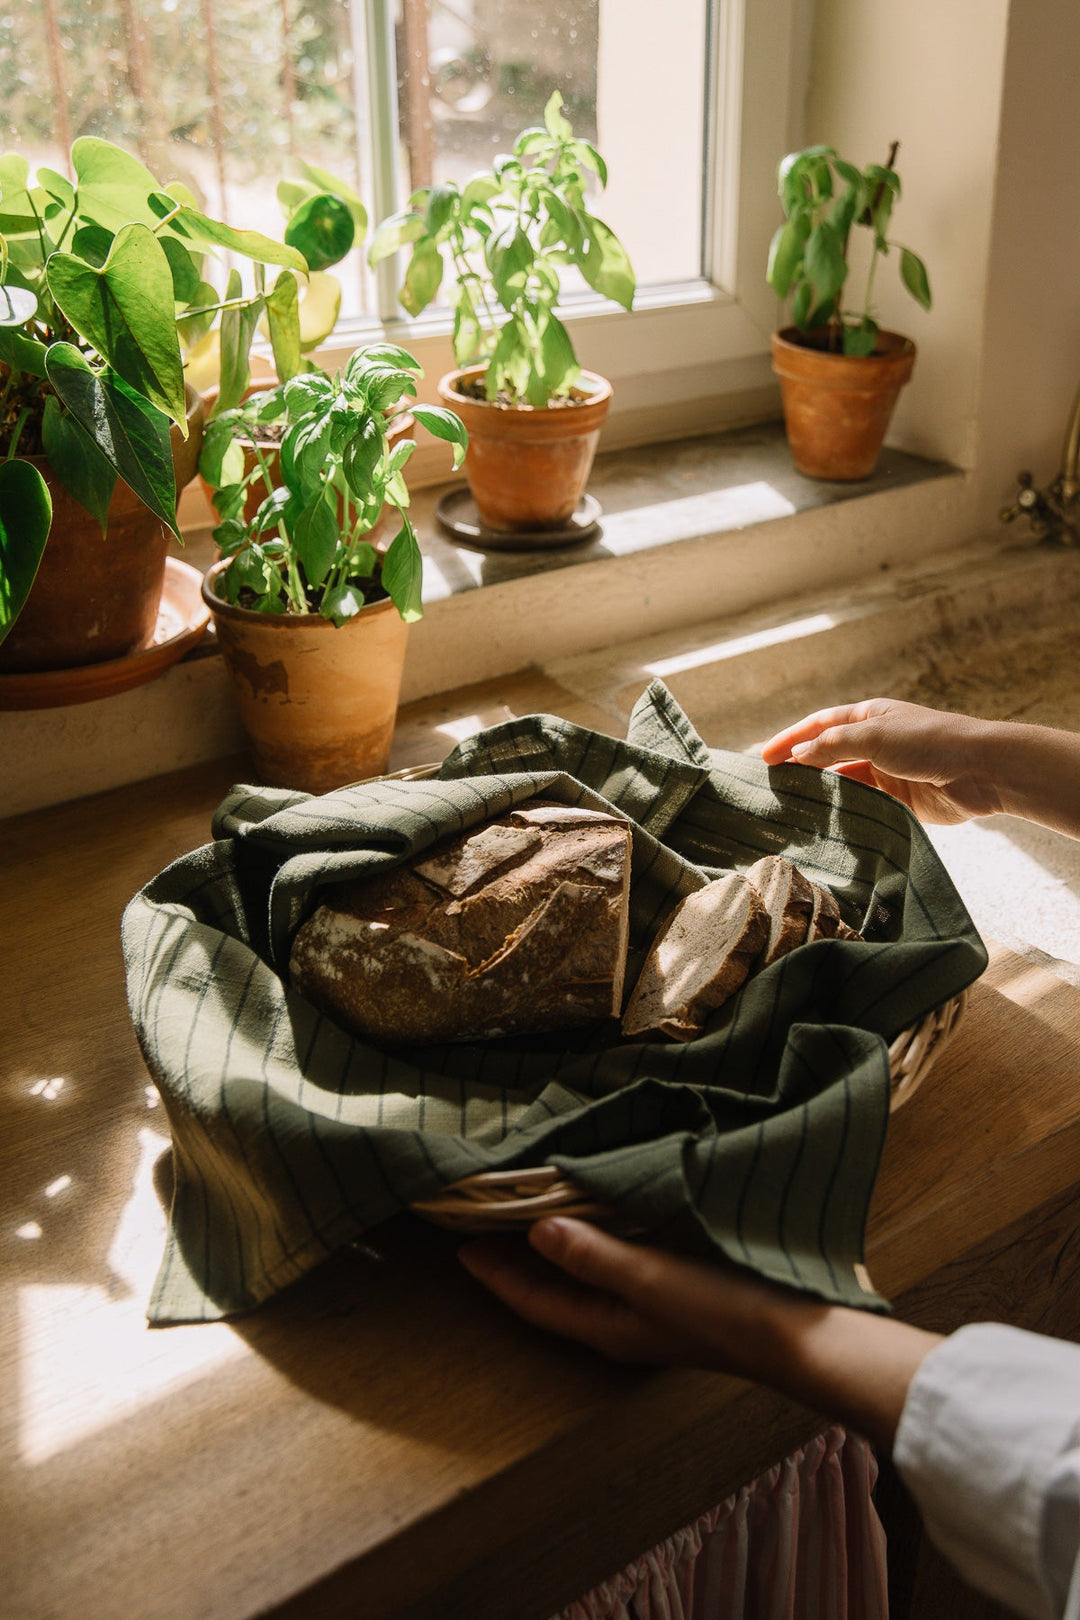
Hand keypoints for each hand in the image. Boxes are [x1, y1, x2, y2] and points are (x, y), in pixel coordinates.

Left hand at [459, 1218, 940, 1450]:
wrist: (805, 1337)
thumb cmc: (726, 1312)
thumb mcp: (652, 1279)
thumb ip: (594, 1255)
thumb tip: (534, 1231)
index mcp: (607, 1325)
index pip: (532, 1300)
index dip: (493, 1273)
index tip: (457, 1242)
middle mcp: (622, 1321)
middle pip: (552, 1290)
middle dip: (516, 1259)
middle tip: (483, 1217)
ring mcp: (652, 1309)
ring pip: (585, 1276)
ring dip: (556, 1246)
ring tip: (532, 1207)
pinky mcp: (681, 1291)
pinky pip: (619, 1263)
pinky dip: (598, 1239)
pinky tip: (606, 1212)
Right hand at [760, 698, 999, 824]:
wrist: (981, 771)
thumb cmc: (930, 741)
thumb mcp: (875, 736)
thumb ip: (833, 745)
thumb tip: (798, 755)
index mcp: (870, 716)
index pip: (819, 725)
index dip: (790, 739)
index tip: (763, 757)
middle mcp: (876, 741)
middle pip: (828, 753)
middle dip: (800, 766)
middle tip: (770, 784)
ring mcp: (887, 771)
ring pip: (843, 781)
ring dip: (820, 790)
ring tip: (791, 805)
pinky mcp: (899, 799)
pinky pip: (862, 803)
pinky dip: (843, 809)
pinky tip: (825, 820)